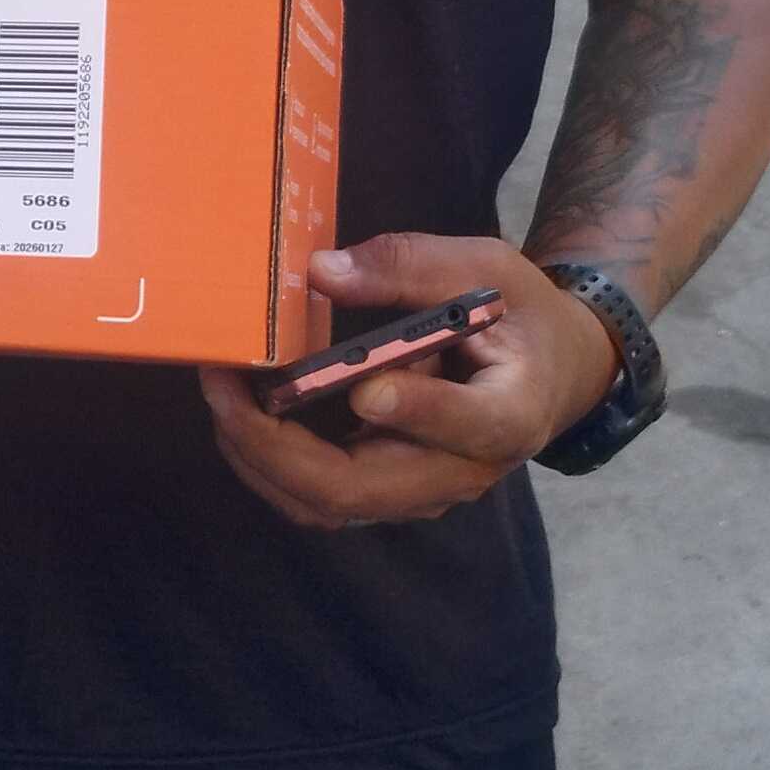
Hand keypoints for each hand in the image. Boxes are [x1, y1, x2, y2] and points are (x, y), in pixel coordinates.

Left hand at [197, 233, 622, 532]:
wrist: (550, 369)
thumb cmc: (519, 313)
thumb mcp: (483, 267)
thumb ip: (409, 267)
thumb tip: (321, 273)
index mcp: (509, 411)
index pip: (467, 425)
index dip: (416, 409)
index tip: (365, 384)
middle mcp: (462, 470)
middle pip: (364, 489)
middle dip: (279, 445)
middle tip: (224, 385)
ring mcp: (421, 489)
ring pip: (329, 503)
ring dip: (261, 456)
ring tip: (218, 389)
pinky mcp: (390, 487)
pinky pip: (321, 493)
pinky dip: (271, 459)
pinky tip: (239, 405)